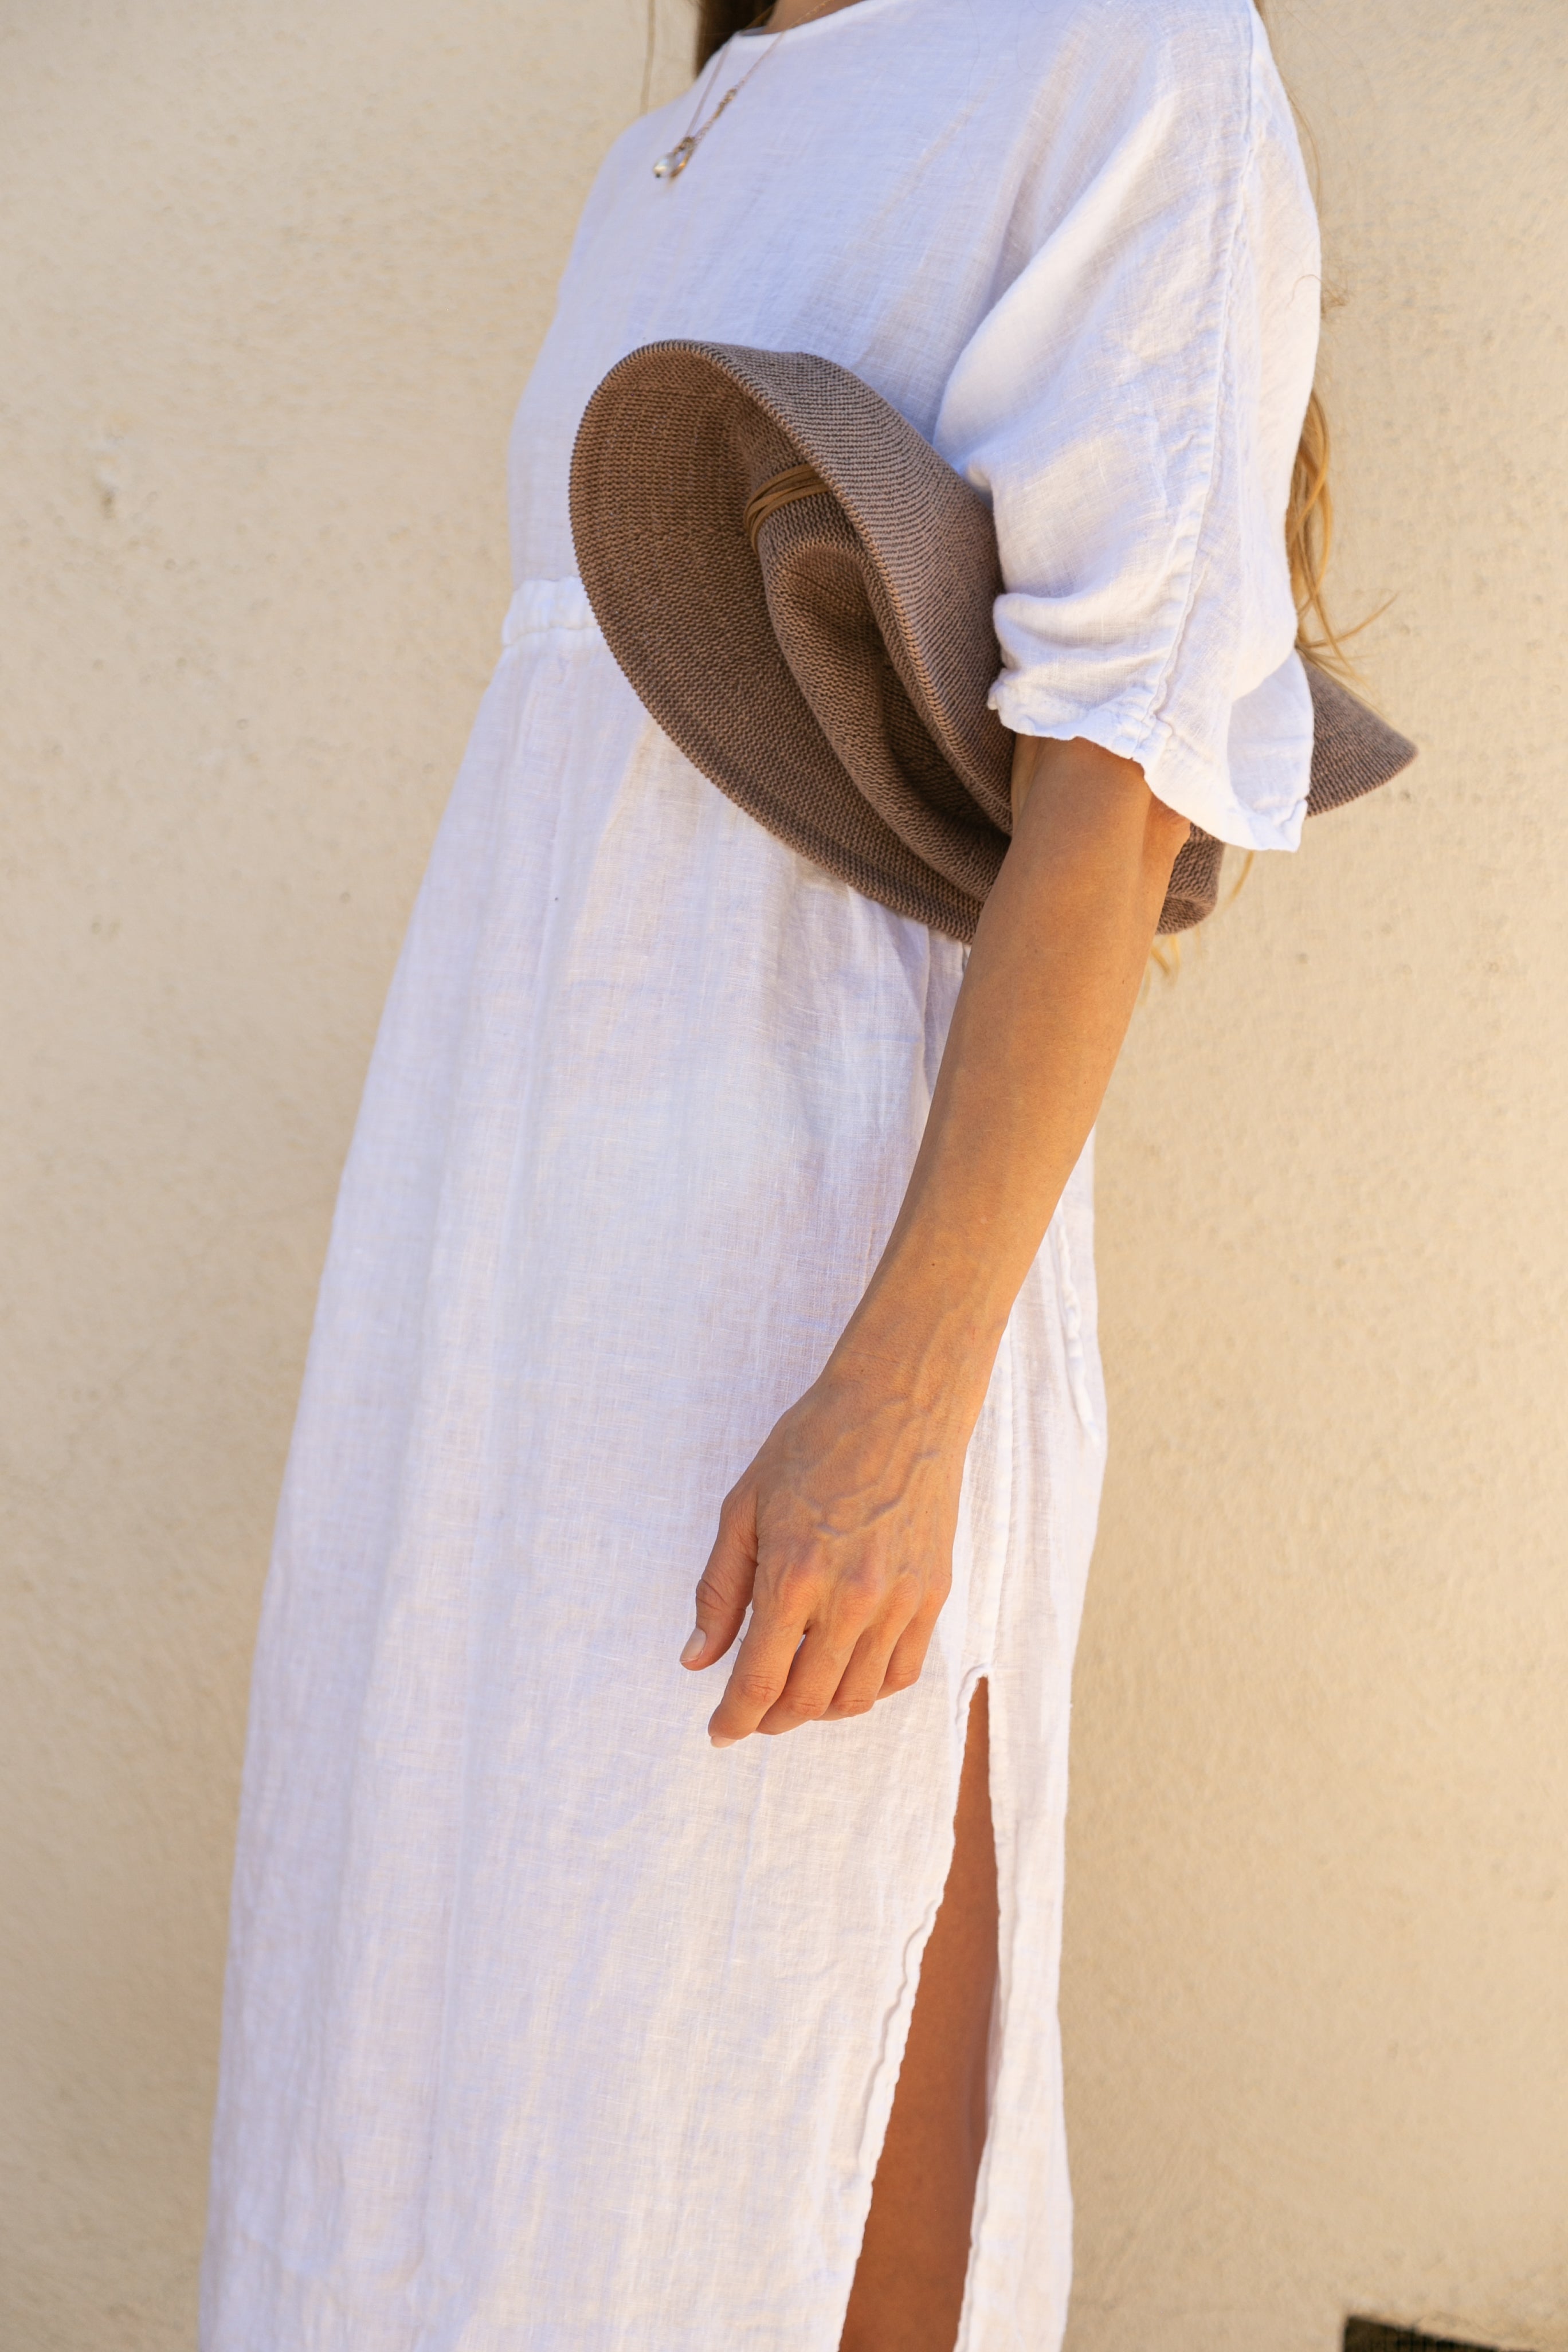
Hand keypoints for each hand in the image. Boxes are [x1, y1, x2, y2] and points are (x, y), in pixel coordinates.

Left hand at [679, 1358, 976, 1744]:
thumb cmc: (812, 1444)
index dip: (733, 1720)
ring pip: (856, 1697)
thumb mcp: (744, 1507)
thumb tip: (696, 1661)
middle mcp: (851, 1597)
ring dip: (817, 1709)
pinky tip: (844, 1672)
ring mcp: (900, 1599)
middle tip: (750, 1714)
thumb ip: (720, 1590)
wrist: (899, 1402)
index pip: (759, 1680)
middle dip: (769, 1720)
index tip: (718, 1733)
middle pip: (806, 1700)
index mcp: (794, 1574)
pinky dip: (868, 1689)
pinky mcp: (933, 1594)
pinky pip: (901, 1672)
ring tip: (794, 1692)